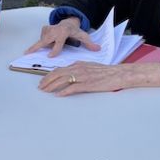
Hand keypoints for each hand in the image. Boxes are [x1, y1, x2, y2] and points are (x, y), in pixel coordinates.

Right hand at [25, 17, 100, 56]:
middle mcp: (55, 30)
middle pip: (45, 40)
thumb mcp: (83, 36)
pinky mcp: (44, 29)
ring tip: (48, 48)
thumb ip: (90, 43)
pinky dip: (43, 42)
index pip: (58, 42)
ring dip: (44, 45)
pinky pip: (41, 38)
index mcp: (64, 32)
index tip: (50, 56)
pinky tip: (47, 43)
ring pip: (43, 40)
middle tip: (27, 53)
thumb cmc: (75, 32)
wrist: (68, 23)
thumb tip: (98, 49)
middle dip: (37, 46)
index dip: (55, 49)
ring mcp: (48, 29)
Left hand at [39, 60, 159, 95]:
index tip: (43, 80)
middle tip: (40, 87)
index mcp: (78, 64)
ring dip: (52, 86)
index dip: (49, 75)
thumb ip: (80, 69)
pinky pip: (73, 88)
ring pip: (62, 79)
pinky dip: (64, 91)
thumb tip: (70, 75)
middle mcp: (78, 68)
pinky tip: (58, 95)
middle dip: (46, 80)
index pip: (60, 69)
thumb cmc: (107, 72)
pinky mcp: (88, 84)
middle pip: (57, 73)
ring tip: (45, 91)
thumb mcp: (90, 67)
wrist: (119, 74)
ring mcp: (83, 76)